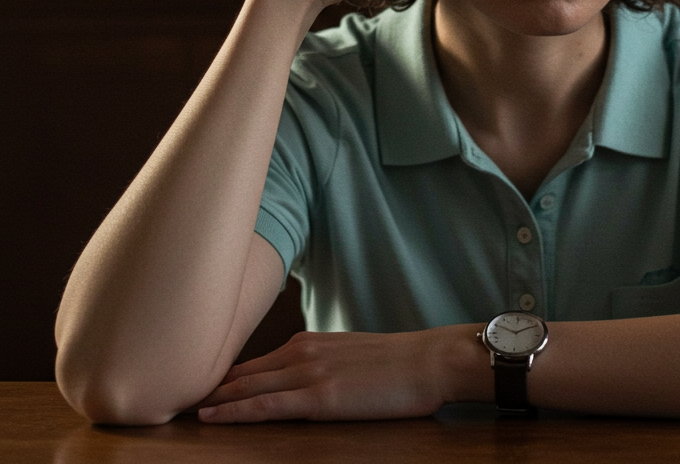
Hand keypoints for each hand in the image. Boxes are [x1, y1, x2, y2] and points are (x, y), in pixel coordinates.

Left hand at [196, 329, 448, 422]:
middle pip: (242, 372)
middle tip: (169, 393)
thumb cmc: (398, 363)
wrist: (429, 361)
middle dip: (207, 385)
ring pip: (246, 387)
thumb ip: (320, 364)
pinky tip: (211, 417)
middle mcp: (302, 351)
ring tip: (177, 407)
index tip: (195, 384)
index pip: (256, 362)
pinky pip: (266, 405)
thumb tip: (298, 381)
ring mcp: (309, 373)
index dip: (223, 377)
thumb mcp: (351, 356)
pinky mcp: (320, 396)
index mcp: (310, 342)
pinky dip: (234, 411)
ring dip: (211, 399)